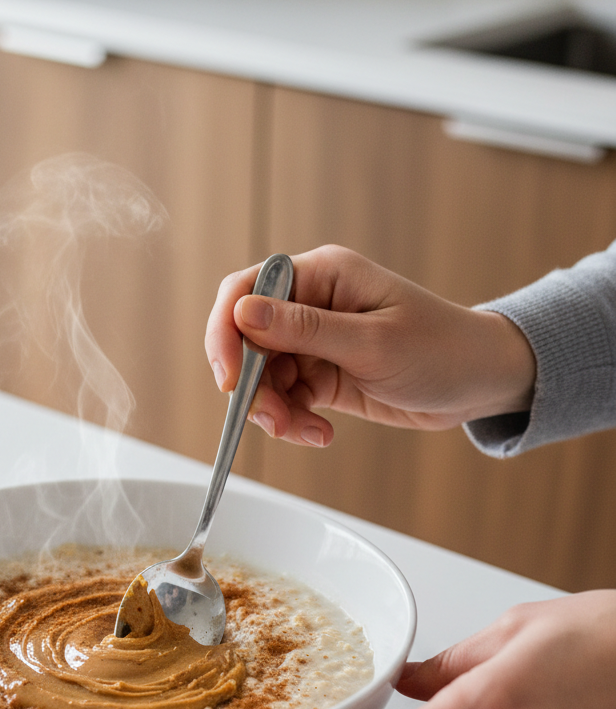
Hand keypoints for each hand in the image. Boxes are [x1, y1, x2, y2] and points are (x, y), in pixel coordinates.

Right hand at [204, 245, 535, 446]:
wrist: (482, 383)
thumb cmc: (442, 349)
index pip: (246, 291)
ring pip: (263, 377)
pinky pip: (286, 398)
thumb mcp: (372, 342)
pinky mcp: (321, 374)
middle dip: (253, 385)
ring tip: (304, 431)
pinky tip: (320, 433)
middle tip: (272, 419)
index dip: (226, 332)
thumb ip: (304, 329)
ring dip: (274, 410)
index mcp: (322, 276)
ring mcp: (314, 341)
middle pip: (247, 341)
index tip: (229, 378)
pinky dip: (294, 421)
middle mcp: (311, 305)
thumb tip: (242, 312)